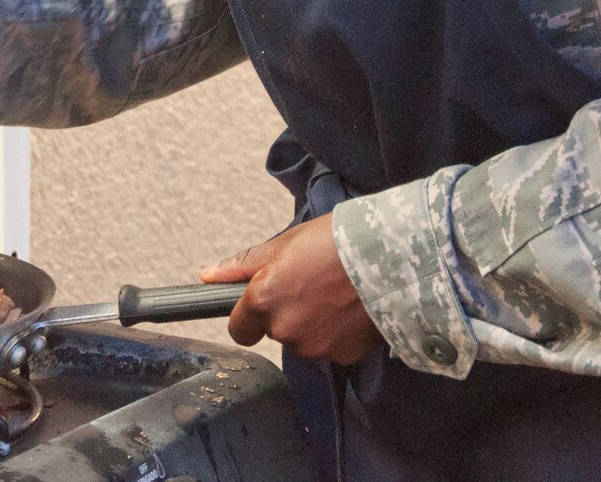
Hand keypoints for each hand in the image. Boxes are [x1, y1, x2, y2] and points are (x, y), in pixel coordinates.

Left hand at [201, 215, 383, 363]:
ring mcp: (315, 347)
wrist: (391, 258)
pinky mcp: (343, 356)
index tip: (263, 303)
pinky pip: (331, 347)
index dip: (249, 316)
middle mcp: (284, 330)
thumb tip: (209, 275)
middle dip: (287, 314)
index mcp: (263, 300)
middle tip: (311, 285)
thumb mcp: (285, 244)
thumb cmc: (337, 243)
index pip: (239, 329)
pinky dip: (338, 333)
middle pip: (274, 332)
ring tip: (336, 293)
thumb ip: (244, 265)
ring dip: (313, 323)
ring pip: (304, 340)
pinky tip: (351, 308)